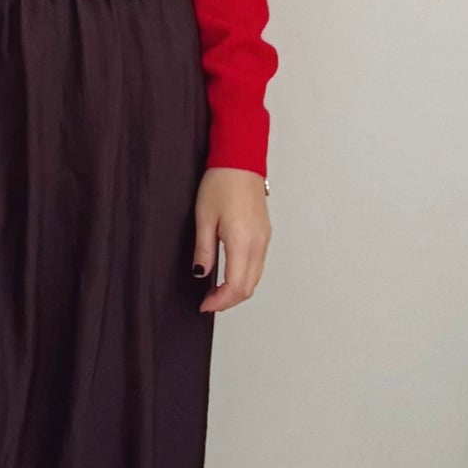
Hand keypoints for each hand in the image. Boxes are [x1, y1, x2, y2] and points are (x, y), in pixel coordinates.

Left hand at [191, 166, 269, 312]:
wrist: (240, 161)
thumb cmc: (221, 183)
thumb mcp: (204, 217)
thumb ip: (204, 250)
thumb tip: (201, 274)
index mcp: (242, 241)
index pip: (236, 285)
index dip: (220, 301)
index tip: (204, 305)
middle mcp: (258, 244)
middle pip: (249, 287)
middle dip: (229, 300)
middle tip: (208, 302)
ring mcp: (264, 239)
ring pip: (256, 277)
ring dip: (237, 289)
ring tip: (216, 291)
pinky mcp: (265, 234)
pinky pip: (258, 264)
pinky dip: (245, 276)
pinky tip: (229, 274)